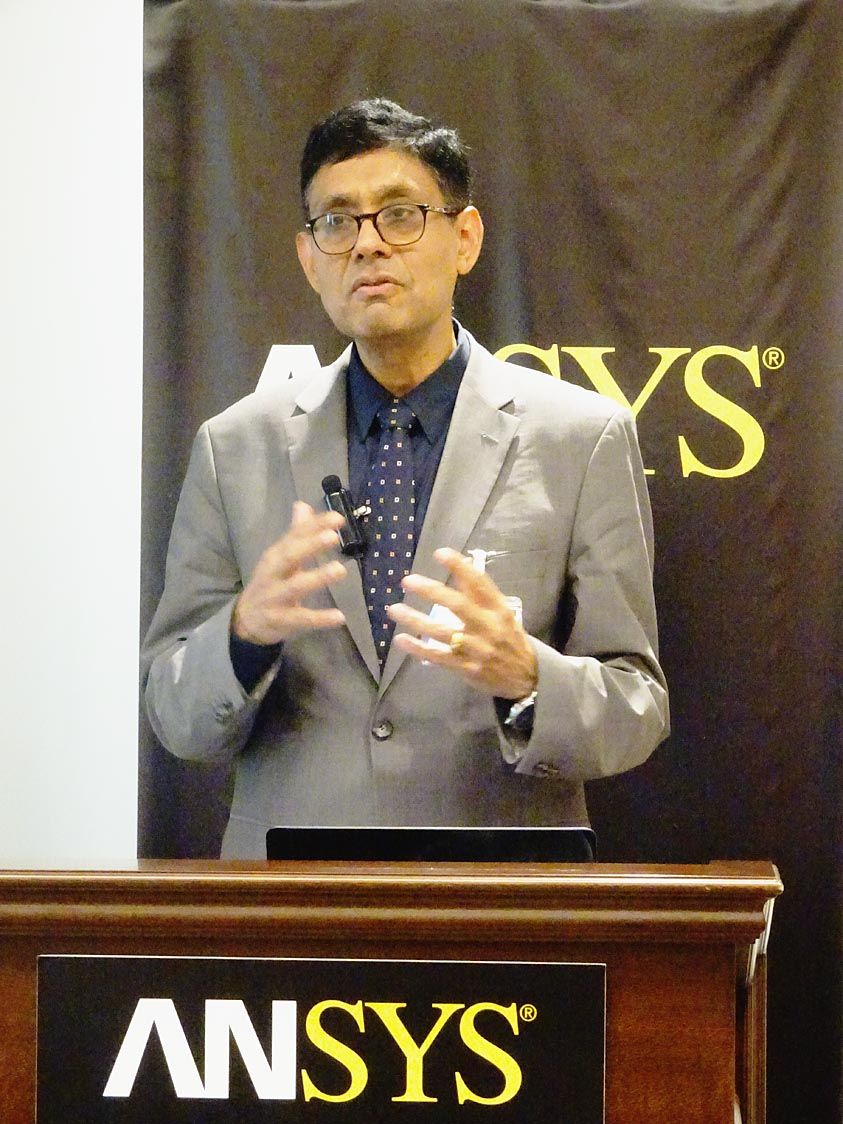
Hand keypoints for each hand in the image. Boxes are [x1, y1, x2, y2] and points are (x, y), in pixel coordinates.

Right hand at [231, 502, 346, 644]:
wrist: (245, 620)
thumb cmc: (270, 583)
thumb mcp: (279, 558)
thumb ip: (295, 533)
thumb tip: (303, 504)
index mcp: (275, 556)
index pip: (294, 536)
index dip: (314, 526)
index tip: (338, 518)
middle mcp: (273, 573)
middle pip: (289, 557)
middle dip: (310, 546)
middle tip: (333, 536)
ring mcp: (275, 597)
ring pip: (295, 587)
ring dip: (317, 578)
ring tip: (341, 570)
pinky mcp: (280, 620)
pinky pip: (301, 619)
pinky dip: (320, 619)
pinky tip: (339, 617)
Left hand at [388, 547, 537, 698]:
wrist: (527, 678)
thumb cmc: (510, 639)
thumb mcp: (503, 614)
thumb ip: (481, 593)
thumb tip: (464, 562)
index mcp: (499, 609)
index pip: (480, 583)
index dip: (460, 567)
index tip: (440, 553)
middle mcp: (488, 627)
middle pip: (458, 606)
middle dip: (432, 591)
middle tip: (408, 581)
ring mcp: (476, 649)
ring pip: (442, 632)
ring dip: (416, 620)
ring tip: (394, 609)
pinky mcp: (466, 668)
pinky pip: (438, 657)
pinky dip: (418, 648)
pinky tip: (401, 639)